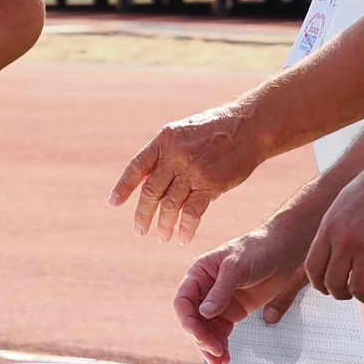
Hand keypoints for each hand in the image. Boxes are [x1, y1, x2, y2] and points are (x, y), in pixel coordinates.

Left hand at [110, 103, 271, 242]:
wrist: (249, 126)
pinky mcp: (211, 183)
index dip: (124, 186)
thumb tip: (146, 179)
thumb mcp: (184, 132)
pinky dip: (186, 227)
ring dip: (164, 224)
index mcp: (164, 139)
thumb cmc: (215, 130)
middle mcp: (175, 154)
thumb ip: (166, 154)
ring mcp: (193, 169)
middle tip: (139, 230)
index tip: (114, 203)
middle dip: (142, 213)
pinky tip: (183, 237)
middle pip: (151, 190)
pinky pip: (193, 211)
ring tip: (162, 237)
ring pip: (170, 204)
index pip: (137, 166)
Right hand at [174, 223, 313, 363]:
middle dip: (201, 338)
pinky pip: (222, 331)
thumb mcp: (237, 267)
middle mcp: (206, 290)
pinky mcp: (234, 312)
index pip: (184, 301)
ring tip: (220, 361)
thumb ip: (221, 291)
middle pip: (194, 320)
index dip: (188, 321)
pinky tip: (226, 355)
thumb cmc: (257, 249)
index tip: (199, 336)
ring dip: (210, 346)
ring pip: (207, 329)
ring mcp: (220, 302)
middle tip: (215, 352)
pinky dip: (222, 344)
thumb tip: (205, 313)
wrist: (283, 251)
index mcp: (199, 274)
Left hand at [303, 156, 363, 304]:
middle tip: (348, 294)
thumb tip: (330, 253)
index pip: (313, 268)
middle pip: (333, 283)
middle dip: (339, 294)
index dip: (318, 284)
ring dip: (363, 297)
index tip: (326, 288)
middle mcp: (344, 242)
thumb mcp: (341, 204)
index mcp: (329, 228)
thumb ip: (334, 230)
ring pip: (358, 290)